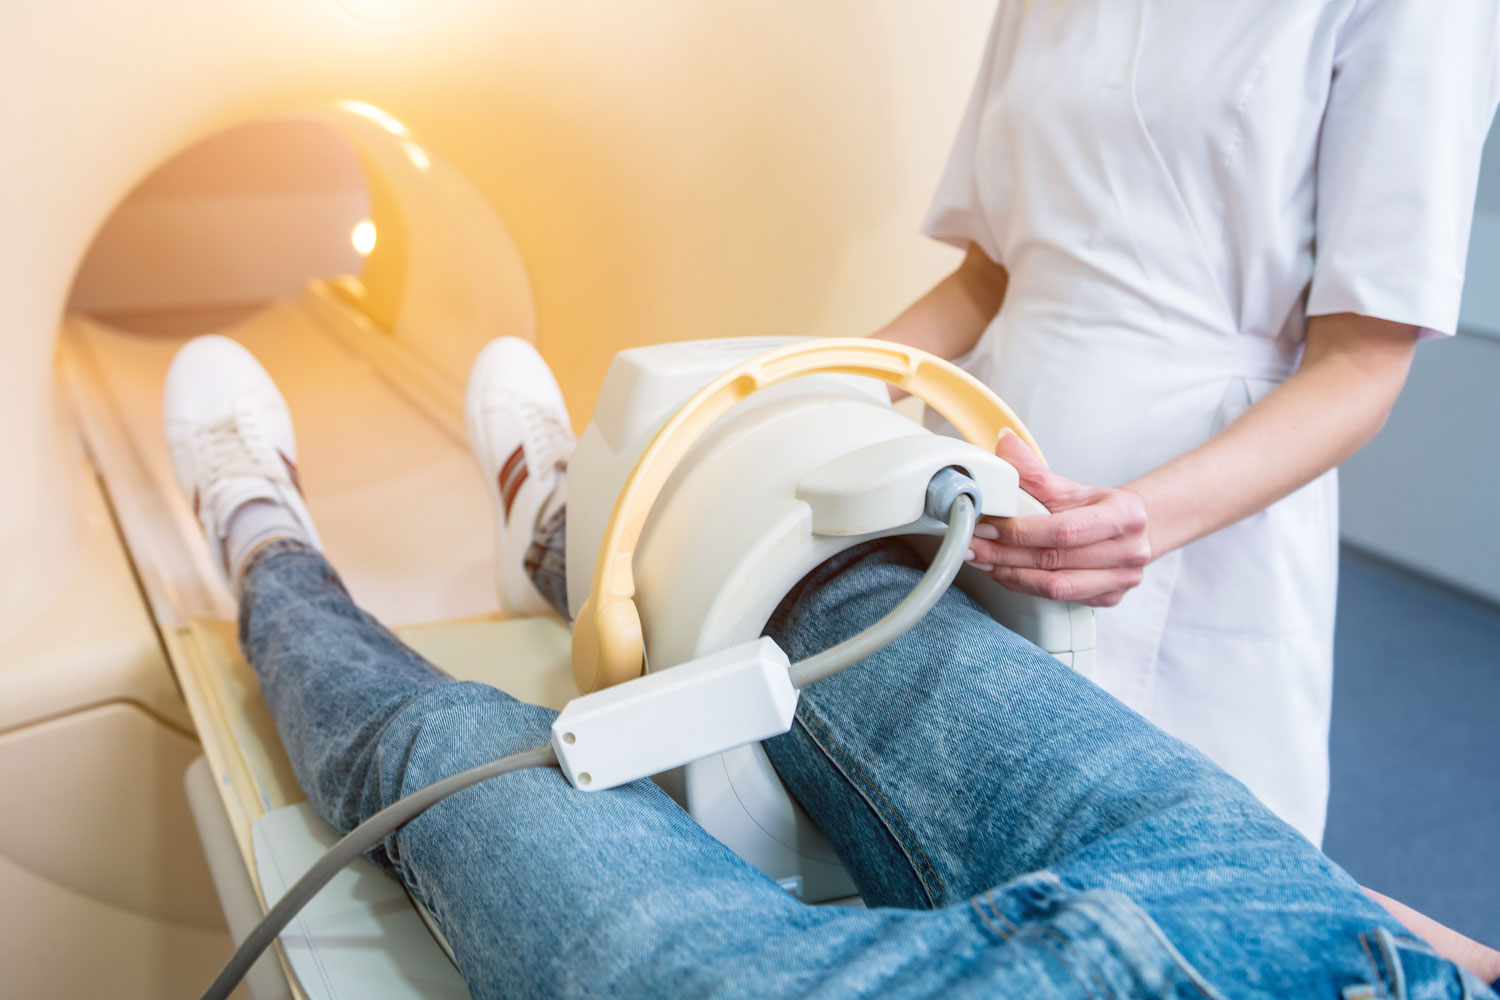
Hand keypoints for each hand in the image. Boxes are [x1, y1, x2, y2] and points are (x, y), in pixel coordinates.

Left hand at [967, 431, 1151, 607]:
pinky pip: (1057, 599)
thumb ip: (1035, 472)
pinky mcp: (1109, 599)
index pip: (1063, 530)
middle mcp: (1129, 552)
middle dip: (1004, 555)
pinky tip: (1004, 573)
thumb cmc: (1100, 508)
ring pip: (1054, 587)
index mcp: (1124, 516)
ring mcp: (1121, 580)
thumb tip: (1005, 443)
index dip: (1020, 532)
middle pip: (1054, 560)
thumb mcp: (1072, 487)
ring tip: (983, 561)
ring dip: (1010, 575)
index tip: (986, 526)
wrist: (1132, 530)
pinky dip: (1025, 586)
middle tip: (973, 546)